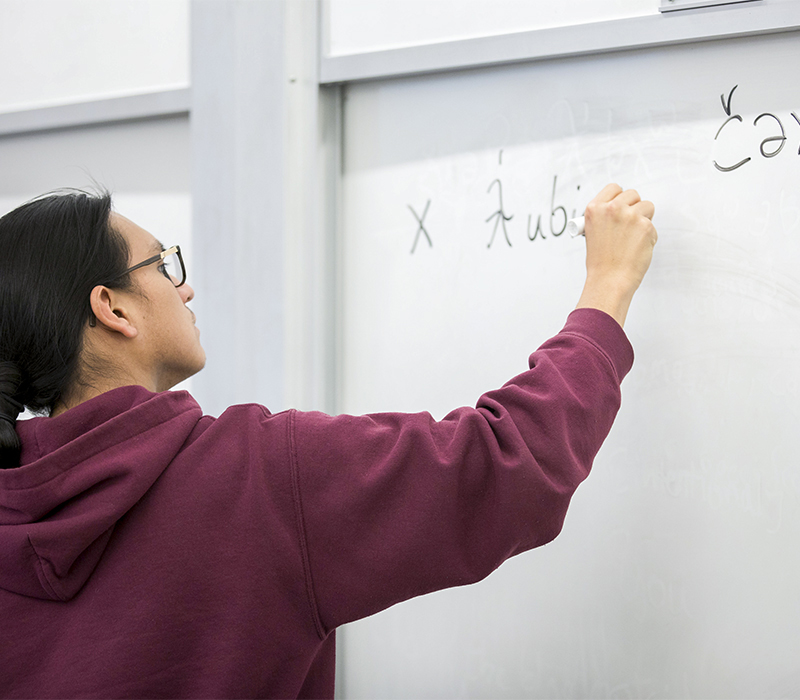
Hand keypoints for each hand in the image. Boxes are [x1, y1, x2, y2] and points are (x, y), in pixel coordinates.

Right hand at [575, 184, 656, 326]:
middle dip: (633, 207)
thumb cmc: (600, 262)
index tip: (621, 206)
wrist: (609, 281)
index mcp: (594, 208)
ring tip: (633, 237)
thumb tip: (621, 209)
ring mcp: (630, 216)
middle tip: (629, 225)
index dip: (619, 197)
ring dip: (644, 219)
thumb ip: (605, 216)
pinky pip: (652, 225)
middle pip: (632, 194)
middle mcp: (611, 209)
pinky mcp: (646, 226)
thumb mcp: (592, 232)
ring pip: (647, 206)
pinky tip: (637, 247)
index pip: (614, 188)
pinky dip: (648, 236)